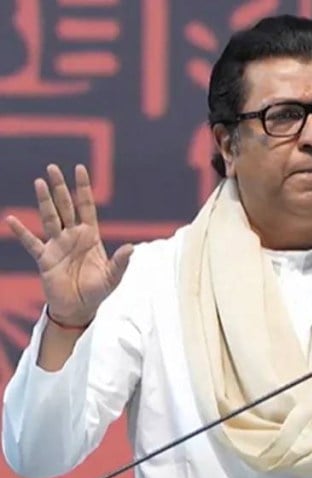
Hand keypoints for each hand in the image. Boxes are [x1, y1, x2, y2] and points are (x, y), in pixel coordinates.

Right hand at [6, 164, 132, 326]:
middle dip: (60, 187)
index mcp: (90, 236)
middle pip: (65, 206)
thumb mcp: (113, 277)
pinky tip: (12, 219)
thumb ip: (121, 262)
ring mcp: (57, 245)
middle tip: (53, 167)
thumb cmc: (97, 291)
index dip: (83, 188)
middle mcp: (72, 236)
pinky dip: (21, 231)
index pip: (86, 206)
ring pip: (49, 218)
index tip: (80, 169)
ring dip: (44, 201)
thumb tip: (131, 247)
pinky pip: (31, 242)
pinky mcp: (45, 258)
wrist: (78, 308)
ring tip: (39, 182)